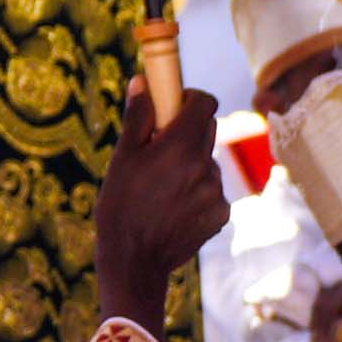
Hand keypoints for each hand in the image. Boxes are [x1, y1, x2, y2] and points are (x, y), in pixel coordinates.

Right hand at [95, 82, 227, 341]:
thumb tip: (142, 82)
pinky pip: (211, 191)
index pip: (204, 102)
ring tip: (159, 189)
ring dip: (189, 166)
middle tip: (157, 148)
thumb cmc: (120, 205)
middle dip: (185, 132)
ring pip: (207, 163)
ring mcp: (216, 190)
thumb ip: (138, 117)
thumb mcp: (122, 158)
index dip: (189, 98)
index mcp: (180, 146)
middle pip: (206, 130)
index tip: (171, 105)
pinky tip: (172, 208)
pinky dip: (196, 193)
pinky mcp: (221, 213)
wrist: (134, 260)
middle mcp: (204, 165)